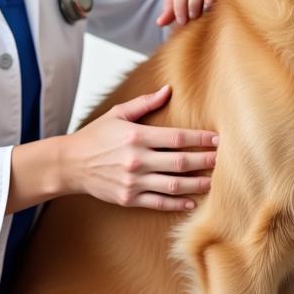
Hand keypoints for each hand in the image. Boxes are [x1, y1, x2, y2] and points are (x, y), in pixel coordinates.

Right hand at [63, 85, 218, 211]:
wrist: (71, 164)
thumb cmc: (96, 136)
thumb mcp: (118, 114)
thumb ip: (145, 103)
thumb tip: (168, 90)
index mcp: (136, 136)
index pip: (177, 138)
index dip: (200, 139)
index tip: (217, 140)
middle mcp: (137, 160)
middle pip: (180, 162)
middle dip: (205, 161)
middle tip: (223, 160)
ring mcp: (133, 181)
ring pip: (174, 185)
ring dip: (196, 183)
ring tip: (212, 181)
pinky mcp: (129, 198)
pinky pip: (159, 203)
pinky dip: (177, 204)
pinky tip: (191, 201)